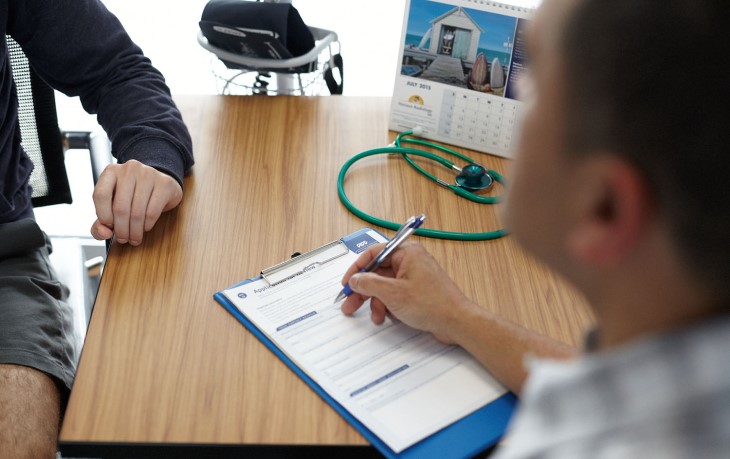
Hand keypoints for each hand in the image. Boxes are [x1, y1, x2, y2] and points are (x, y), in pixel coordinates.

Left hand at [90, 160, 182, 244]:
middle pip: (120, 207)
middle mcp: (129, 169)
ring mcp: (148, 174)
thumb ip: (100, 223)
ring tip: (134, 238)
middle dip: (121, 229)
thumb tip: (104, 233)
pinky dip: (147, 225)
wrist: (160, 184)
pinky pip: (153, 211)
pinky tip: (145, 227)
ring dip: (135, 231)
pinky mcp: (165, 184)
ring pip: (137, 211)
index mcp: (111, 171)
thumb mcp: (113, 206)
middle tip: (124, 239)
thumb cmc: (133, 196)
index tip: (109, 227)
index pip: (100, 194)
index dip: (103, 215)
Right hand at [340, 242, 473, 343]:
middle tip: (349, 304)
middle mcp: (410, 262)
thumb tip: (355, 280)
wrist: (457, 322)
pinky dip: (388, 305)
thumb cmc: (432, 304)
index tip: (347, 283)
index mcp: (406, 253)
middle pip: (378, 272)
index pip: (374, 253)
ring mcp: (414, 277)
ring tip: (375, 316)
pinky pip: (395, 295)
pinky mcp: (417, 292)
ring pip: (385, 286)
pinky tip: (386, 317)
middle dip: (363, 290)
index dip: (357, 269)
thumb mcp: (392, 293)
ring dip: (376, 302)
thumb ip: (369, 284)